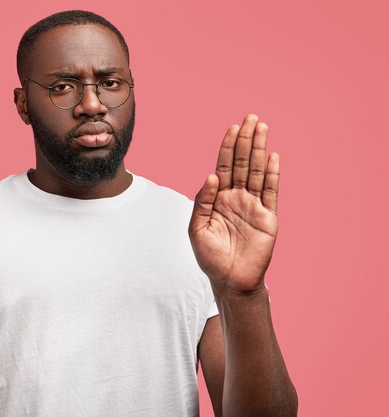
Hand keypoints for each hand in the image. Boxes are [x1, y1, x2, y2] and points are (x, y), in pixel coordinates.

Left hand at [189, 114, 279, 293]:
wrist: (229, 281)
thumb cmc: (210, 257)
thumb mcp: (197, 229)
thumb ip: (202, 202)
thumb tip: (211, 176)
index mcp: (218, 198)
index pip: (224, 166)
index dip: (228, 147)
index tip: (232, 127)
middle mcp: (236, 198)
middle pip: (243, 163)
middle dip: (246, 140)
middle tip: (251, 117)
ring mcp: (253, 206)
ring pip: (258, 172)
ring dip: (260, 150)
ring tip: (262, 128)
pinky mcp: (268, 218)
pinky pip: (271, 192)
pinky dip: (273, 174)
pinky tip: (273, 156)